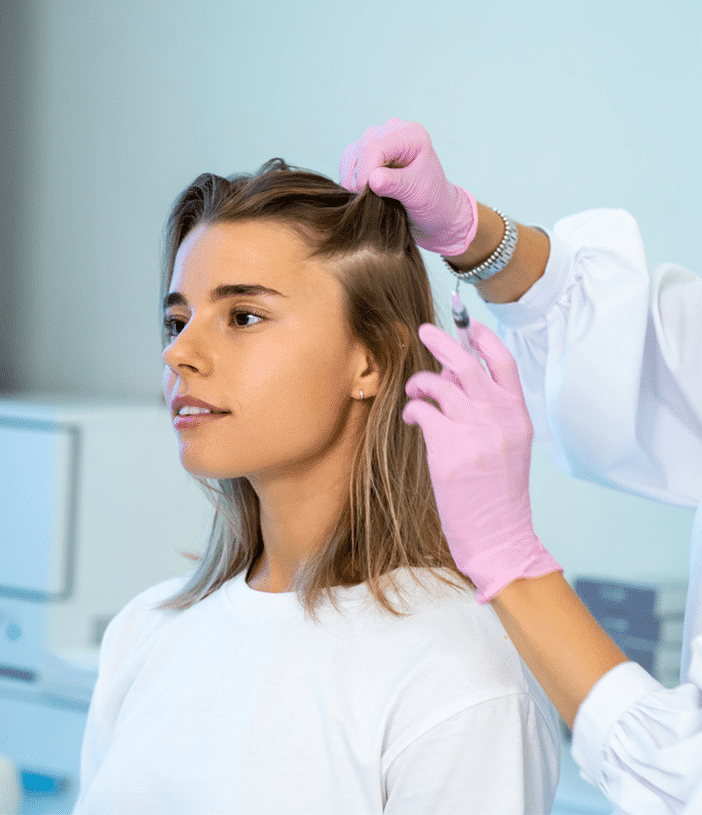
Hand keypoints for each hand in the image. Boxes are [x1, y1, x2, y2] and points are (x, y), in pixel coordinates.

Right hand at [338, 118, 477, 255]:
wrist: (434, 211)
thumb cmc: (432, 201)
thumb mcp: (417, 193)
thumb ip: (396, 184)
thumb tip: (372, 179)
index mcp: (411, 134)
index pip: (375, 148)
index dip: (365, 172)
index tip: (367, 196)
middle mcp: (393, 130)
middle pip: (361, 149)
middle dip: (360, 178)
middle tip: (372, 200)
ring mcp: (379, 139)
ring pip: (351, 155)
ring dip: (353, 180)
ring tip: (371, 197)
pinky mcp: (367, 152)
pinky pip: (347, 163)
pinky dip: (350, 180)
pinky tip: (365, 193)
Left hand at [402, 321, 561, 602]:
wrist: (499, 535)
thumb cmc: (499, 493)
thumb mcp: (508, 446)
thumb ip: (489, 410)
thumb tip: (456, 377)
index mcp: (518, 416)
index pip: (503, 363)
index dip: (484, 338)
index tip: (467, 324)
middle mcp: (499, 420)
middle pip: (467, 364)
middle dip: (442, 340)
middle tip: (424, 331)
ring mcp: (474, 434)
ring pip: (439, 384)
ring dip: (420, 382)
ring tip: (415, 391)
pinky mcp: (449, 451)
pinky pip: (423, 411)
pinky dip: (413, 409)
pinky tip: (412, 419)